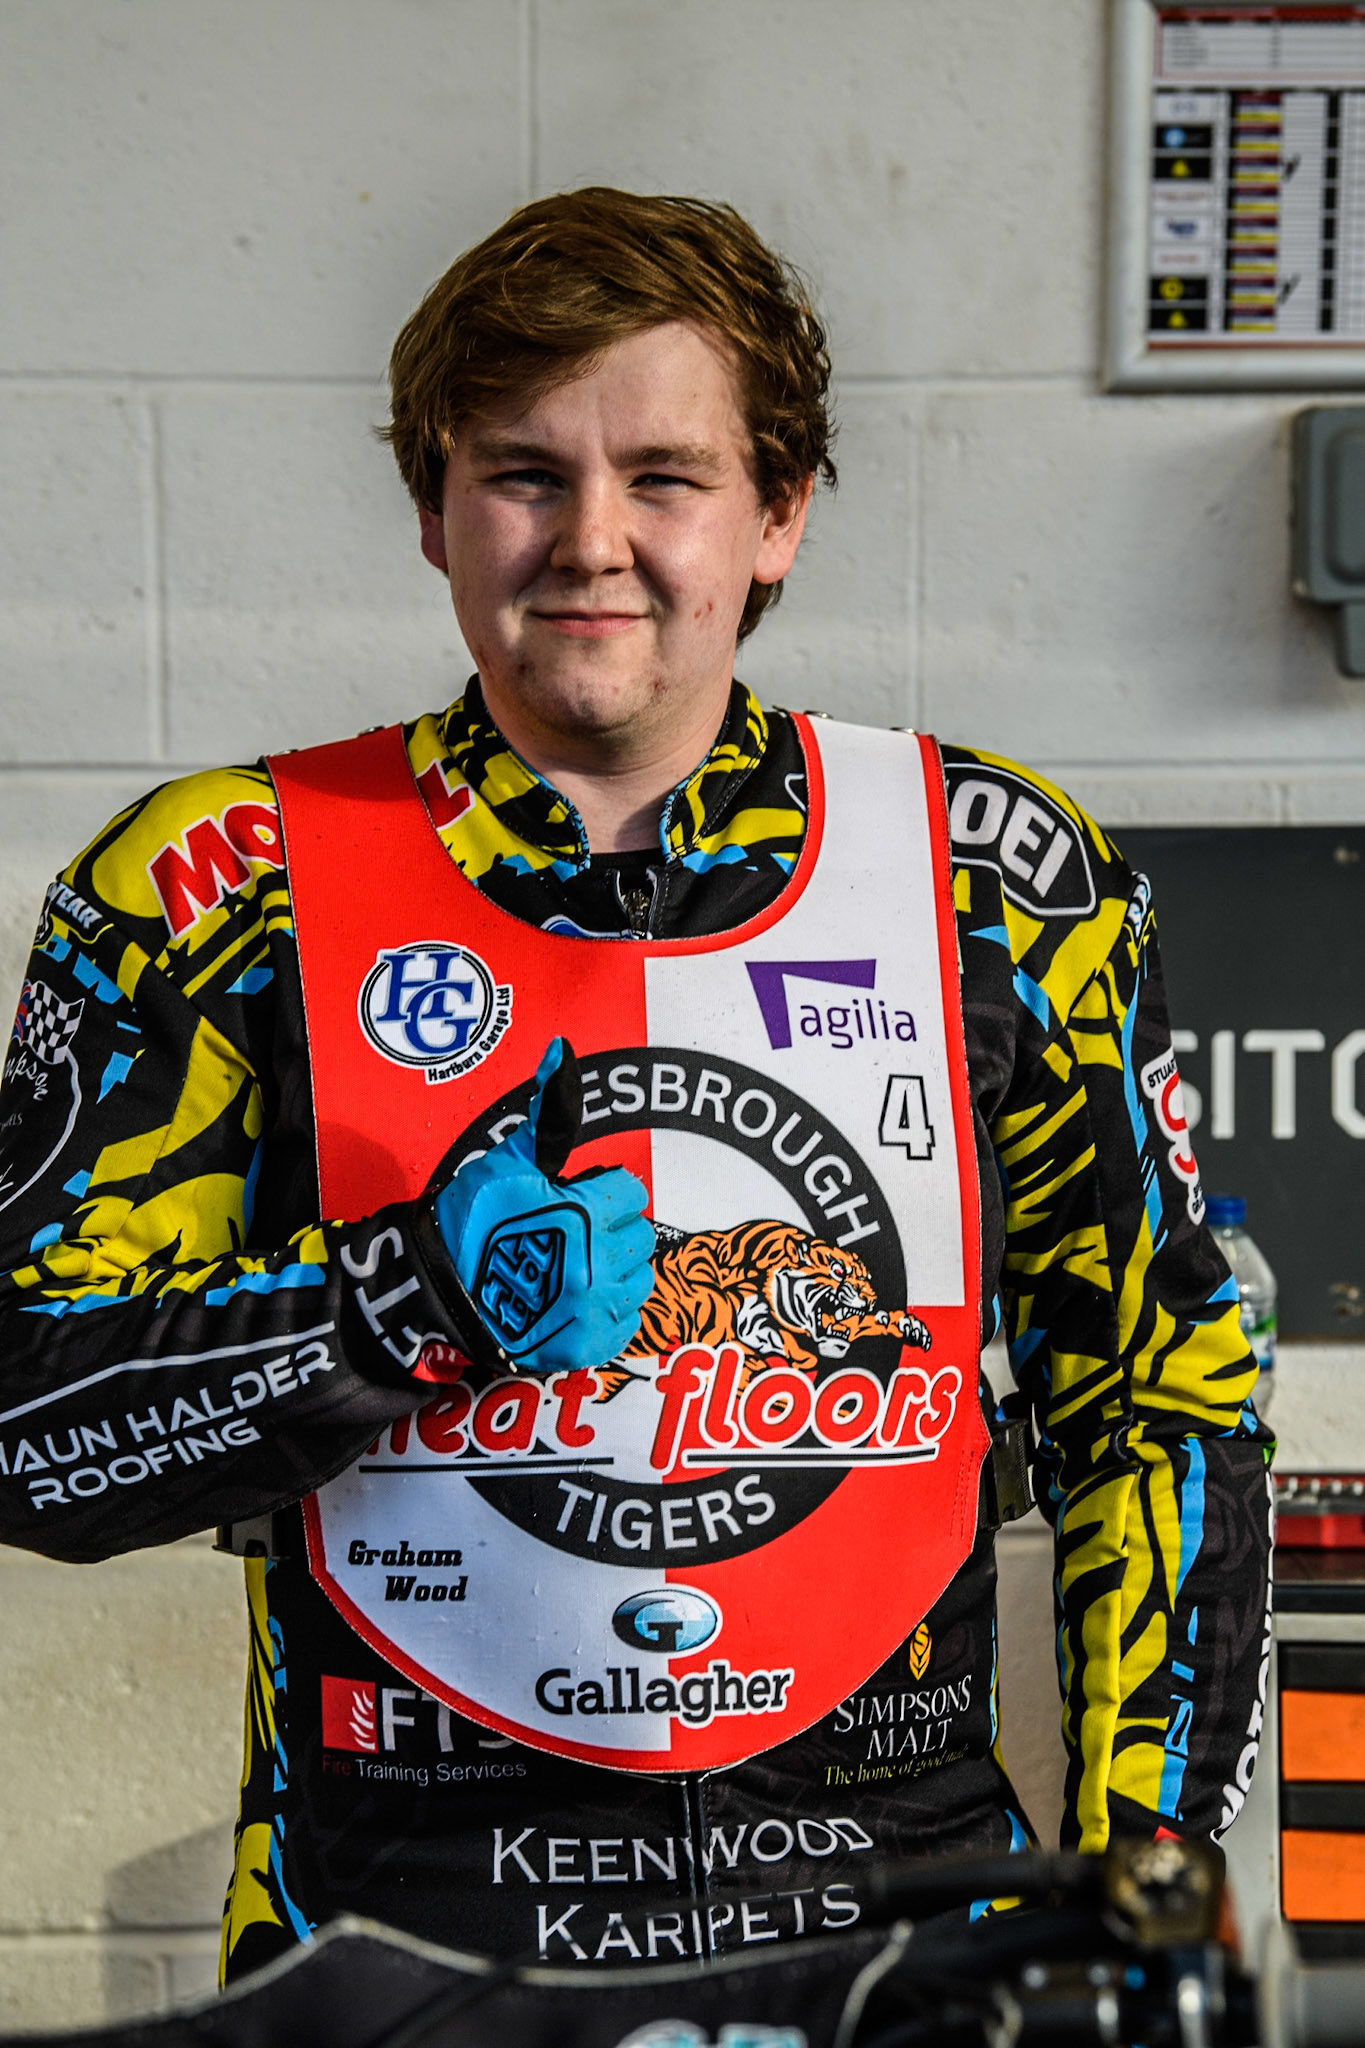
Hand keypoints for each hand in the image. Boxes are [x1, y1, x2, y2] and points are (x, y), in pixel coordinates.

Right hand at [431, 1038, 654, 1373]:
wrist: (434, 1292)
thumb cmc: (470, 1221)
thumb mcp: (511, 1159)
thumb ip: (548, 1110)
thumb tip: (562, 1051)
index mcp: (585, 1213)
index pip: (630, 1192)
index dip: (603, 1192)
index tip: (576, 1200)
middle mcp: (596, 1263)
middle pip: (639, 1235)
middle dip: (611, 1229)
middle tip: (572, 1232)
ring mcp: (592, 1309)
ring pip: (639, 1280)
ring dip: (617, 1270)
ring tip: (576, 1264)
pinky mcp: (584, 1347)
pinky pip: (626, 1325)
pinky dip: (609, 1312)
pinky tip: (577, 1299)